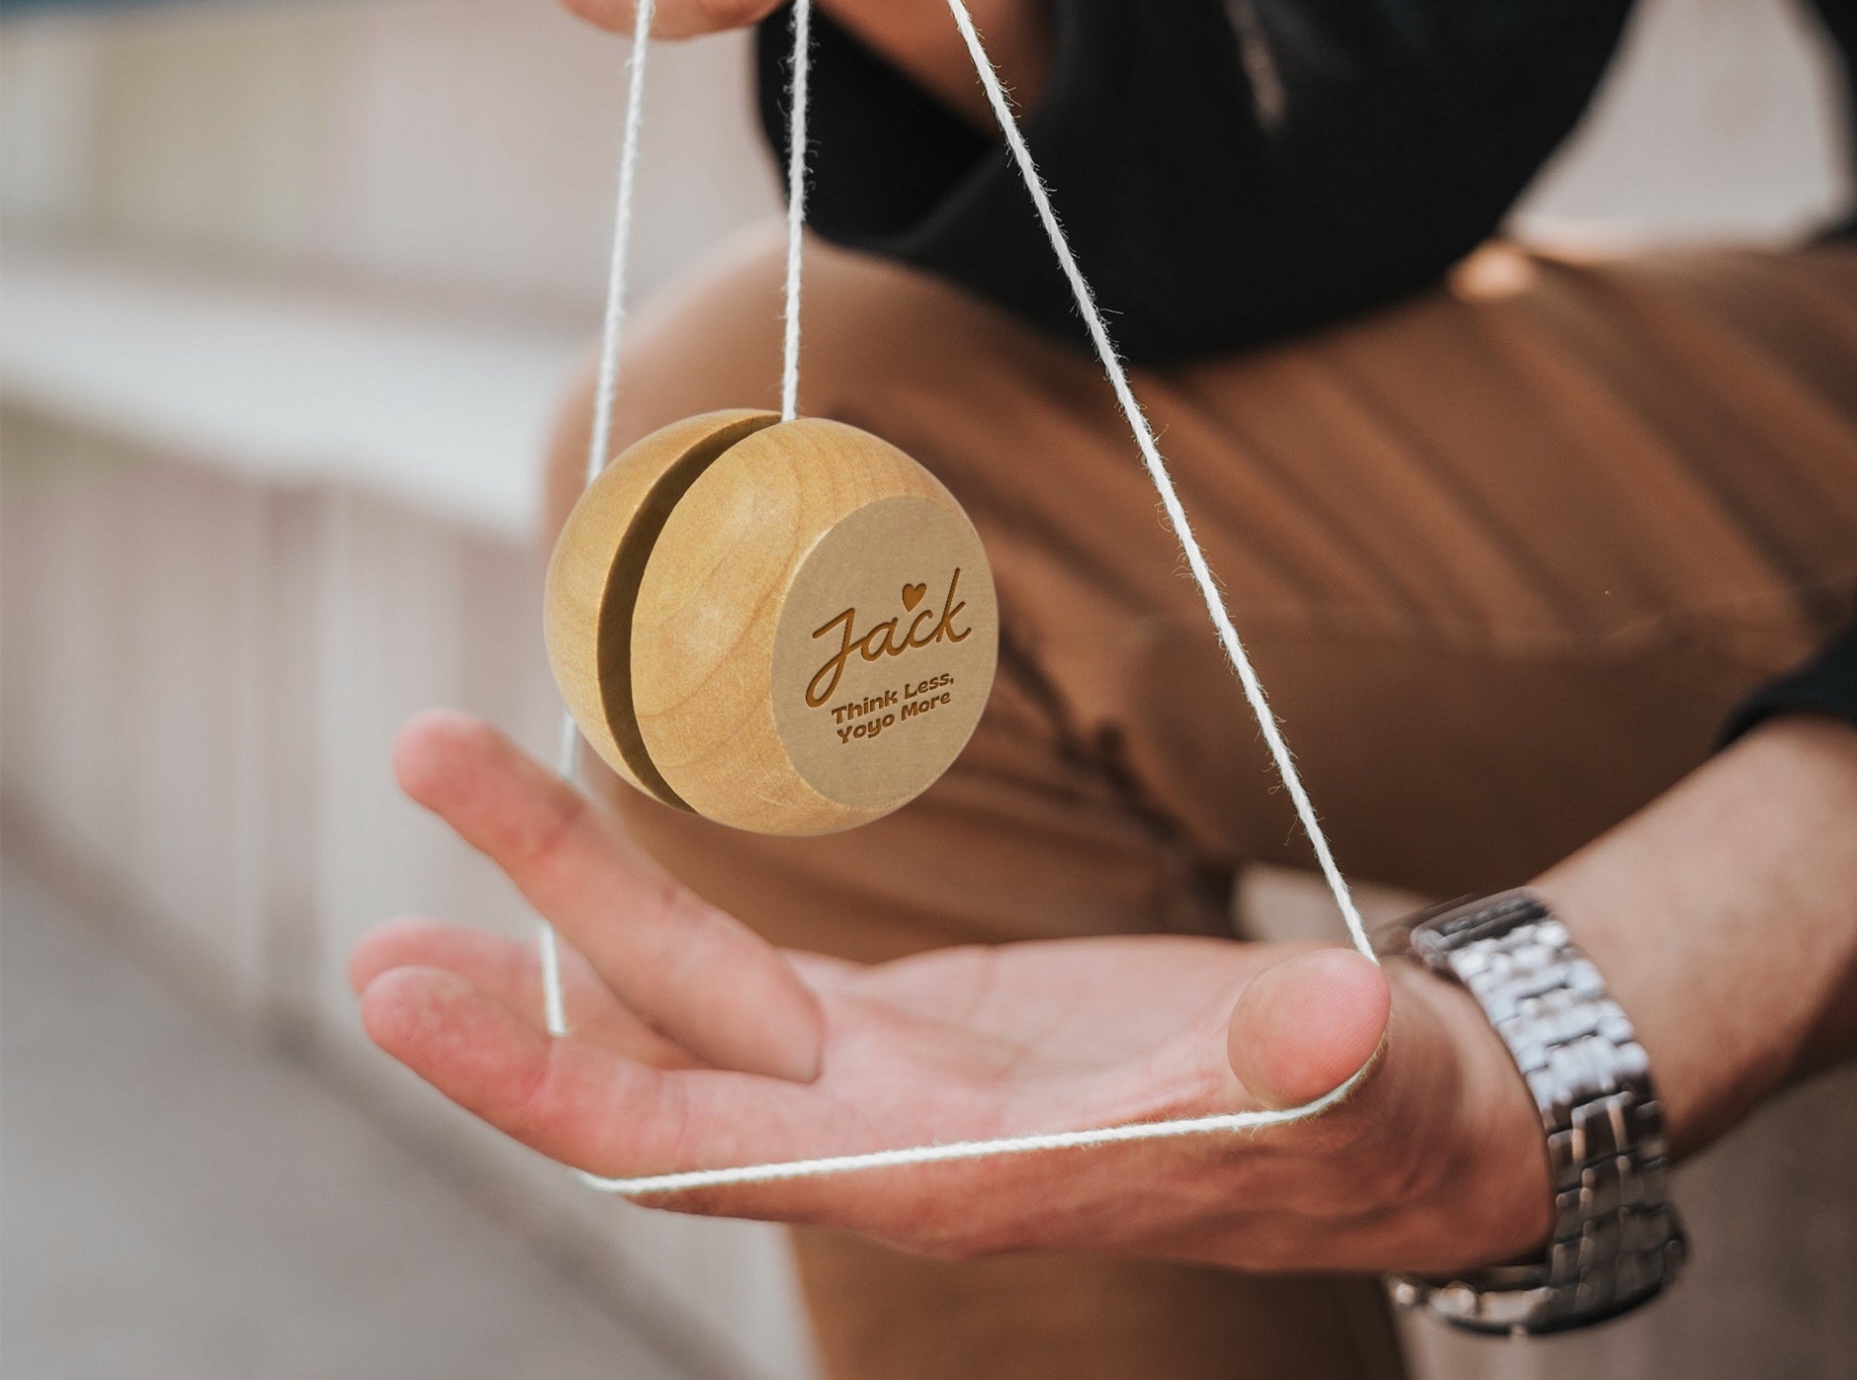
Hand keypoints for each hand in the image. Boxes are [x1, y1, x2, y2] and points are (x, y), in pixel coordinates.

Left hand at [352, 712, 1550, 1268]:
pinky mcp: (925, 1022)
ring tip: (459, 768)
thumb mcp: (1352, 1081)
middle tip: (382, 879)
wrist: (1390, 1117)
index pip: (697, 1146)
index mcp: (952, 1173)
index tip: (405, 999)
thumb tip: (1325, 1016)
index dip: (541, 1082)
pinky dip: (660, 925)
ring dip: (570, 903)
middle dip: (511, 980)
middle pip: (654, 1059)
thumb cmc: (1374, 1117)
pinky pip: (754, 974)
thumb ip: (1309, 1059)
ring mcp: (899, 1073)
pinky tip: (589, 878)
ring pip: (693, 994)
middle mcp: (889, 1135)